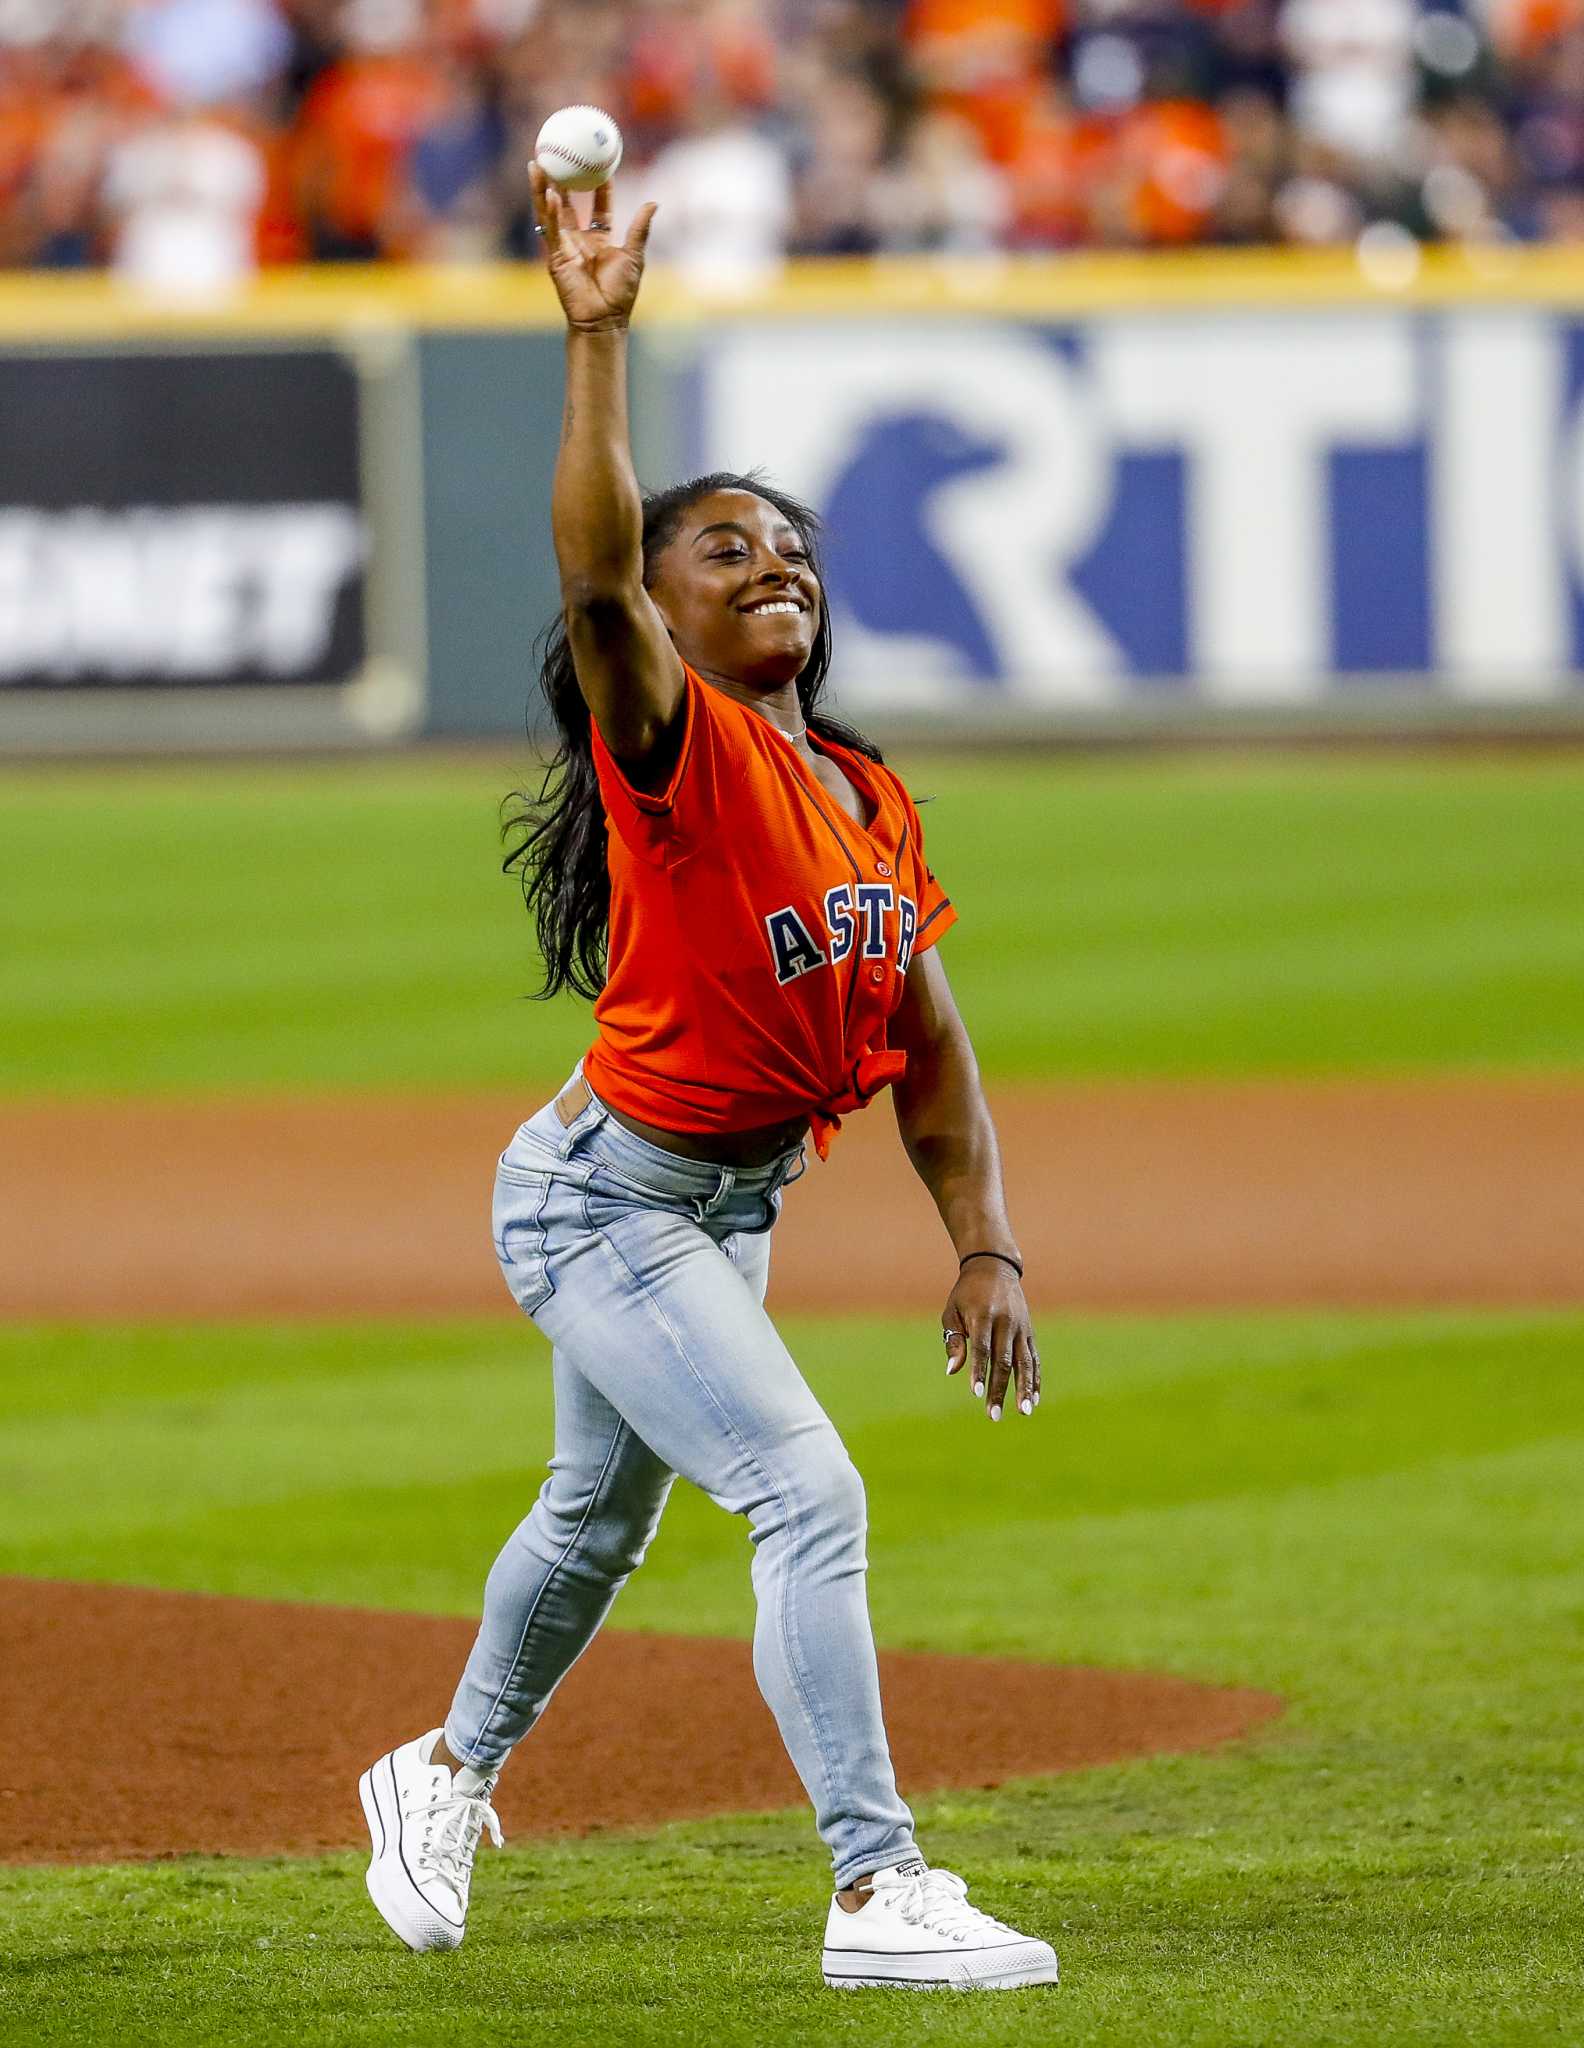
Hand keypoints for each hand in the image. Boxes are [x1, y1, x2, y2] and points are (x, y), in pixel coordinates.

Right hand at [530, 165, 655, 332]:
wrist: (605, 319)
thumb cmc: (621, 293)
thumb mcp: (634, 255)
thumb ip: (640, 228)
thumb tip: (653, 203)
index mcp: (599, 239)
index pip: (597, 206)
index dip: (599, 185)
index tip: (600, 163)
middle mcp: (579, 240)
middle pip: (568, 203)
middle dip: (563, 179)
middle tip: (561, 154)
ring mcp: (565, 247)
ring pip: (551, 211)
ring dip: (543, 188)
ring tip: (538, 163)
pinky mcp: (556, 257)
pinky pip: (551, 230)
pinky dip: (549, 211)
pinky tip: (548, 193)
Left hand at [943, 1258, 1039, 1420]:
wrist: (994, 1267)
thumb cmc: (966, 1293)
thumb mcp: (952, 1311)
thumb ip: (954, 1340)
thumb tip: (952, 1371)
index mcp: (983, 1316)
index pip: (982, 1348)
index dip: (979, 1372)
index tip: (975, 1394)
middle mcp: (1005, 1322)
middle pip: (1004, 1361)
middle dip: (1000, 1390)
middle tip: (993, 1415)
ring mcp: (1021, 1327)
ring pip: (1025, 1362)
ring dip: (1025, 1389)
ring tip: (1025, 1412)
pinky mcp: (1030, 1332)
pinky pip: (1034, 1358)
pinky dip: (1035, 1379)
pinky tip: (1034, 1399)